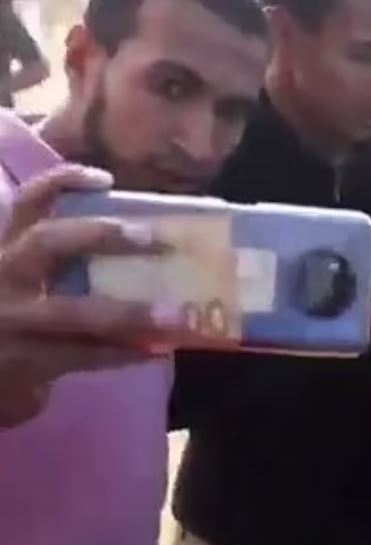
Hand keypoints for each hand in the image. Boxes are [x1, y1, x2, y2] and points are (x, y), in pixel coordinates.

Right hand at [0, 165, 183, 427]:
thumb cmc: (20, 324)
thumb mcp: (29, 282)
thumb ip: (67, 265)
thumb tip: (144, 247)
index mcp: (8, 249)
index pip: (29, 202)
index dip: (63, 182)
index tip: (105, 179)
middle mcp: (2, 275)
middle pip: (46, 241)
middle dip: (101, 235)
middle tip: (154, 237)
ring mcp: (8, 320)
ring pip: (70, 310)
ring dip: (126, 312)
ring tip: (174, 314)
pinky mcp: (19, 360)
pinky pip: (79, 354)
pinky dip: (121, 353)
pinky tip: (156, 352)